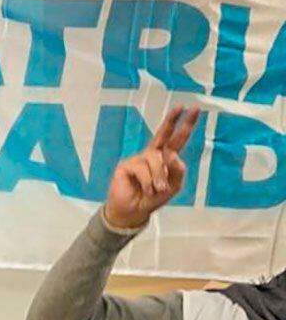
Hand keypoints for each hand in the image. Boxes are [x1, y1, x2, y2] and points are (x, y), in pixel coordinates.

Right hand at [102, 107, 198, 230]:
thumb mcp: (173, 186)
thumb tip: (173, 155)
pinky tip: (146, 189)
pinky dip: (148, 181)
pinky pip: (143, 169)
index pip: (176, 139)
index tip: (193, 110)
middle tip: (181, 107)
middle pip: (163, 134)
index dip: (184, 125)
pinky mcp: (126, 166)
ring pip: (156, 159)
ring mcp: (139, 159)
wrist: (133, 212)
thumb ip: (177, 170)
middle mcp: (152, 155)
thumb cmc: (152, 198)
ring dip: (159, 177)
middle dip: (172, 120)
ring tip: (157, 189)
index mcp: (165, 158)